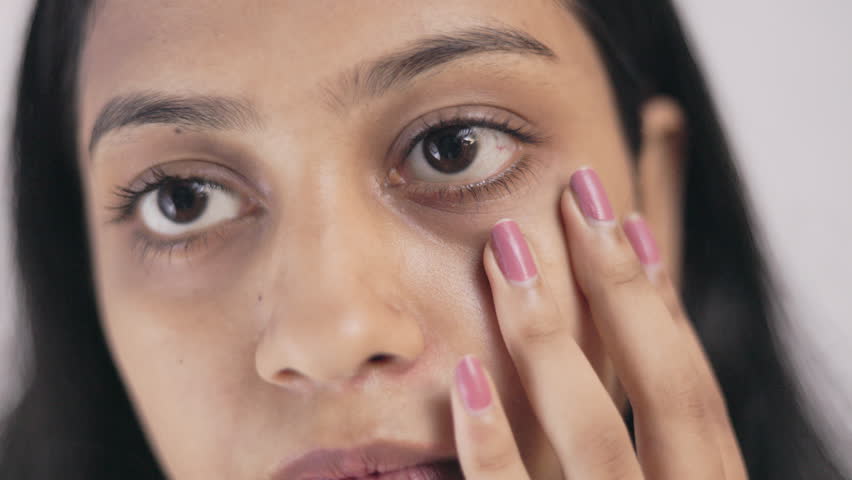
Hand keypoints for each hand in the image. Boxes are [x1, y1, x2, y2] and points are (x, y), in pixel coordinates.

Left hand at [449, 167, 748, 478]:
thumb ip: (652, 410)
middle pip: (665, 395)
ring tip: (506, 253)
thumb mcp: (659, 469)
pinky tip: (466, 377)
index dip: (662, 301)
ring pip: (594, 438)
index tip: (626, 221)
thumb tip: (644, 291)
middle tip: (575, 196)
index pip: (695, 388)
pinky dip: (491, 445)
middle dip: (619, 291)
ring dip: (548, 342)